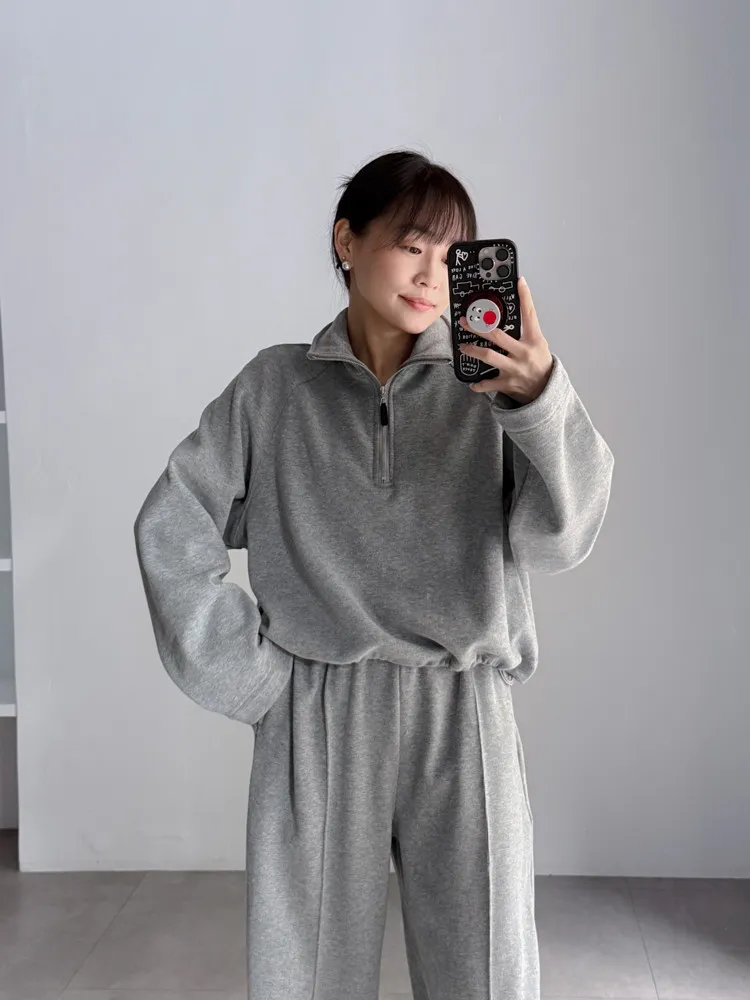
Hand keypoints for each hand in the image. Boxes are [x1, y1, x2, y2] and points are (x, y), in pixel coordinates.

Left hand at [458, 276, 553, 403]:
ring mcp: (514, 368)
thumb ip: (526, 330)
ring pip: (489, 356)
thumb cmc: (540, 363)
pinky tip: (472, 382)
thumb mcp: (538, 343)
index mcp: (534, 340)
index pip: (529, 314)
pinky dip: (479, 384)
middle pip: (497, 335)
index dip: (525, 296)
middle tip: (465, 322)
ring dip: (473, 351)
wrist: (547, 390)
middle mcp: (523, 353)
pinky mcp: (507, 383)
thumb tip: (511, 311)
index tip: (518, 282)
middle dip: (477, 327)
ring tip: (462, 347)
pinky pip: (488, 383)